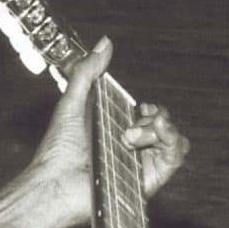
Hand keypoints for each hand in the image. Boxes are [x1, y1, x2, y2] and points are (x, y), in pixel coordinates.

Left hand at [26, 36, 190, 227]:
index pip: (150, 116)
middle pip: (166, 126)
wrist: (53, 183)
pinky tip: (151, 134)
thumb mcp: (73, 102)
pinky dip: (171, 141)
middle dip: (156, 117)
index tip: (141, 105)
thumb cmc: (57, 150)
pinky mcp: (148, 180)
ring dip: (161, 129)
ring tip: (131, 134)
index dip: (151, 109)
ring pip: (175, 140)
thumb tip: (105, 43)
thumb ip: (88, 72)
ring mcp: (142, 165)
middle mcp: (134, 149)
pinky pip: (175, 158)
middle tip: (131, 123)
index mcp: (119, 131)